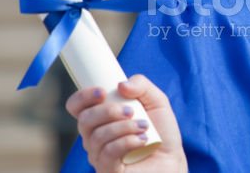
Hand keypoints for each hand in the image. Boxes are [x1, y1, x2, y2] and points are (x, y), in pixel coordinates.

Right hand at [67, 74, 186, 172]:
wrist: (172, 160)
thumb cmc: (161, 131)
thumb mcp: (157, 101)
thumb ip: (141, 85)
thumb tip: (120, 85)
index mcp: (100, 118)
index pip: (76, 107)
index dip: (83, 97)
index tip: (103, 92)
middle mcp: (94, 137)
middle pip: (84, 120)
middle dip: (108, 111)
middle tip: (131, 111)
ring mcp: (99, 156)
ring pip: (97, 137)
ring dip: (124, 127)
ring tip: (144, 127)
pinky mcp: (107, 171)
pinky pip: (108, 153)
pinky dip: (127, 142)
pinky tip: (143, 141)